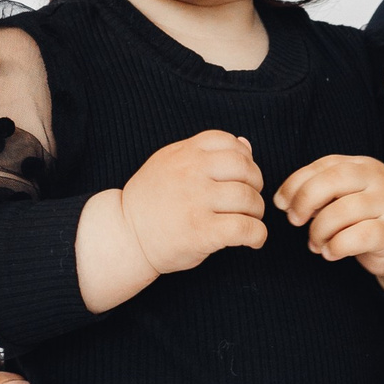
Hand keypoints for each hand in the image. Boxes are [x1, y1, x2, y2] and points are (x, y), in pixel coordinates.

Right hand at [76, 132, 266, 310]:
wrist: (125, 236)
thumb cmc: (151, 202)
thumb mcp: (170, 165)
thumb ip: (205, 153)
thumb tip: (246, 144)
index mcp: (184, 154)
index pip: (229, 142)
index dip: (244, 158)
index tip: (241, 176)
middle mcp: (191, 173)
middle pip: (245, 169)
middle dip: (255, 185)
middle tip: (249, 200)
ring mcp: (196, 202)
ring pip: (249, 199)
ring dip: (256, 212)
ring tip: (248, 220)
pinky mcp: (202, 232)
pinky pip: (246, 229)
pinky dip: (257, 236)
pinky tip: (253, 240)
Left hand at [274, 156, 383, 301]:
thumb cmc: (369, 217)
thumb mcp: (346, 196)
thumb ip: (319, 193)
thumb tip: (285, 201)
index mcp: (360, 165)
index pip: (321, 166)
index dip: (295, 184)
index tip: (282, 204)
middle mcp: (376, 179)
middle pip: (330, 181)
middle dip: (304, 202)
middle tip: (296, 221)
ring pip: (341, 212)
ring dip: (319, 231)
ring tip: (316, 243)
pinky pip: (356, 237)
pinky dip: (336, 247)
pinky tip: (331, 252)